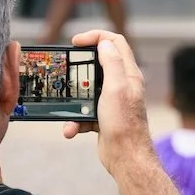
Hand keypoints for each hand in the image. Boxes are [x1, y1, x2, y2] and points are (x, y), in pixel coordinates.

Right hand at [62, 30, 151, 172]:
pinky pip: (85, 112)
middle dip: (80, 67)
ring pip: (88, 91)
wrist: (126, 158)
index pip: (115, 43)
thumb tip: (105, 42)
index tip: (76, 41)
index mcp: (128, 74)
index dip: (96, 36)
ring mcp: (113, 101)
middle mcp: (122, 85)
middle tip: (66, 68)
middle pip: (99, 64)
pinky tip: (72, 128)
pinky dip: (76, 120)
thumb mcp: (116, 88)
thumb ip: (112, 63)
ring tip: (67, 107)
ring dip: (75, 100)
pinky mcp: (104, 116)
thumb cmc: (123, 124)